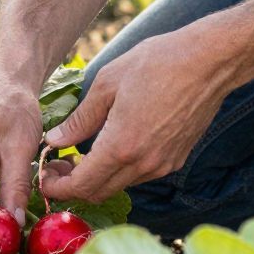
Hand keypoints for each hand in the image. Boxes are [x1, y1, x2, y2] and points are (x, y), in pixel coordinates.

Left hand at [38, 27, 233, 209]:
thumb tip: (56, 141)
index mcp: (121, 146)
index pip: (81, 185)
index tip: (44, 176)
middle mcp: (143, 164)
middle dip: (73, 185)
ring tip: (82, 153)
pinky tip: (111, 146)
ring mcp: (162, 165)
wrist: (209, 62)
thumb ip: (80, 119)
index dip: (57, 187)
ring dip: (97, 177)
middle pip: (98, 192)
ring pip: (119, 185)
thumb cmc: (157, 63)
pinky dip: (119, 169)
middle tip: (58, 165)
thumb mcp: (108, 83)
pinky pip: (139, 175)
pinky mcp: (176, 160)